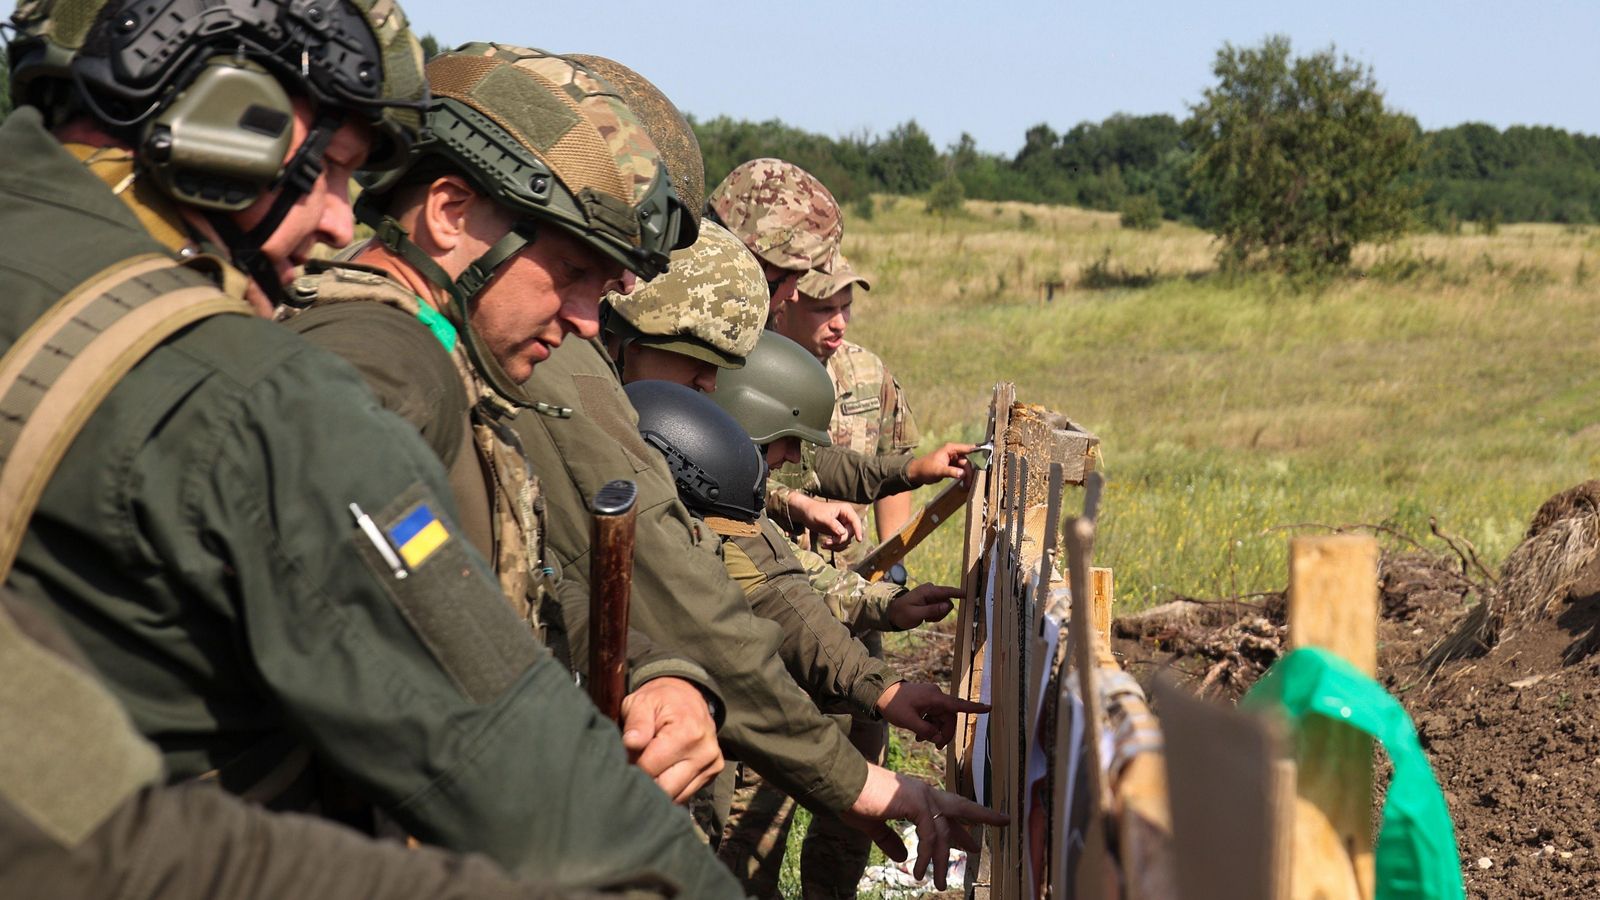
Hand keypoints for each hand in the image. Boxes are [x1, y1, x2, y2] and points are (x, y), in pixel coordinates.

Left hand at [619, 677, 723, 803]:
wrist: (687, 697)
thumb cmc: (660, 700)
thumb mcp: (642, 702)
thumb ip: (636, 723)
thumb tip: (630, 743)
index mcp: (687, 733)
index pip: (649, 768)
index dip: (631, 766)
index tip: (625, 758)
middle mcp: (704, 752)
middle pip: (665, 788)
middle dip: (645, 780)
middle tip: (636, 763)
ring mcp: (711, 764)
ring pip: (676, 796)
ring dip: (659, 786)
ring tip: (652, 765)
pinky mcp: (712, 773)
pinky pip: (685, 794)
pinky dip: (672, 787)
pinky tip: (665, 770)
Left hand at [786, 492, 863, 549]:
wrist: (806, 514)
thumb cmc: (813, 511)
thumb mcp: (822, 517)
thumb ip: (832, 524)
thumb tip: (843, 533)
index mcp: (846, 510)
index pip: (855, 521)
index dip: (858, 530)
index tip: (859, 540)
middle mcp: (847, 518)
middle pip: (851, 533)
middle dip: (840, 540)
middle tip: (828, 542)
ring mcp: (844, 526)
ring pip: (846, 540)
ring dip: (836, 545)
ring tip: (824, 544)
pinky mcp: (839, 533)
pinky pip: (841, 543)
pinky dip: (834, 546)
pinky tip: (825, 545)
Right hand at [841, 764, 1007, 889]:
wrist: (841, 785)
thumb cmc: (854, 800)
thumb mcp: (874, 826)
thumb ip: (890, 840)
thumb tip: (904, 856)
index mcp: (915, 795)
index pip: (945, 812)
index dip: (960, 828)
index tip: (973, 843)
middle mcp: (923, 792)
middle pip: (961, 806)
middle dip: (983, 816)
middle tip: (1005, 822)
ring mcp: (921, 796)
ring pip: (943, 832)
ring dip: (942, 860)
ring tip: (939, 883)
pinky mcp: (915, 803)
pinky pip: (929, 835)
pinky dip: (926, 855)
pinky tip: (919, 871)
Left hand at [875, 681, 988, 746]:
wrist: (880, 693)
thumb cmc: (893, 705)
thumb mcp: (909, 721)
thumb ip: (926, 731)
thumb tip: (939, 738)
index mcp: (934, 697)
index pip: (958, 704)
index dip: (974, 708)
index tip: (989, 708)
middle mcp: (936, 696)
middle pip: (949, 718)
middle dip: (944, 733)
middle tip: (937, 747)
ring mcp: (931, 699)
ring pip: (941, 719)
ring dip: (935, 731)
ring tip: (921, 740)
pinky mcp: (926, 702)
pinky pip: (934, 716)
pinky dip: (929, 726)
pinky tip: (919, 735)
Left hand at [886, 584, 960, 629]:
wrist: (894, 613)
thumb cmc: (902, 613)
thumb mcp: (915, 614)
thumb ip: (931, 610)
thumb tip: (947, 606)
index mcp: (927, 591)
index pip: (946, 591)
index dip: (957, 593)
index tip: (968, 594)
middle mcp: (931, 591)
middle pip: (947, 602)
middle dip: (941, 613)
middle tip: (929, 619)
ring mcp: (932, 595)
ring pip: (945, 607)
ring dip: (938, 615)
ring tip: (926, 618)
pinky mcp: (933, 601)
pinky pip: (941, 609)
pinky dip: (936, 616)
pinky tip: (926, 617)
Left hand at [905, 442, 976, 485]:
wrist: (917, 473)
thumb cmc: (925, 468)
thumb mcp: (938, 470)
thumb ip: (951, 471)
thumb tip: (962, 474)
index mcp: (950, 449)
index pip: (967, 448)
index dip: (977, 449)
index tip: (987, 450)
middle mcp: (953, 453)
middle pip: (967, 462)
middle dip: (969, 472)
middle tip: (969, 484)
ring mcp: (953, 460)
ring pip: (965, 468)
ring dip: (967, 476)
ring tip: (967, 487)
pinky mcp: (952, 467)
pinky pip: (961, 471)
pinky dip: (963, 477)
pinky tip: (964, 485)